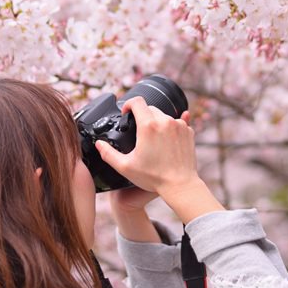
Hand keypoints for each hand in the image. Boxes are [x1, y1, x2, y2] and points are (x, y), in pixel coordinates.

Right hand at [96, 100, 223, 223]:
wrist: (180, 185)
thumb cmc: (154, 177)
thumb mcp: (125, 167)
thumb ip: (108, 153)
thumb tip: (99, 144)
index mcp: (148, 126)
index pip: (137, 101)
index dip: (128, 104)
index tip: (126, 113)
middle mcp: (165, 121)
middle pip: (150, 108)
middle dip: (142, 115)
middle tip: (138, 131)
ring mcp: (179, 125)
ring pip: (164, 115)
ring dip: (157, 122)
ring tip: (153, 140)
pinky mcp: (189, 131)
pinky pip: (177, 123)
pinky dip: (170, 128)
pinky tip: (167, 141)